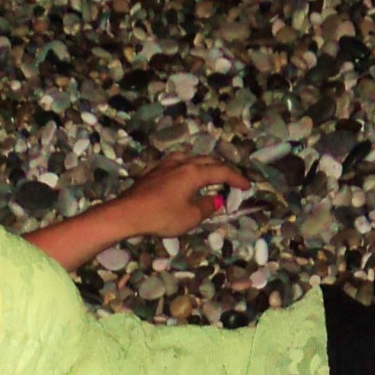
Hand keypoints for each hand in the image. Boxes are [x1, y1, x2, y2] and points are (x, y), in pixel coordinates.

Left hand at [113, 154, 251, 237]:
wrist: (127, 213)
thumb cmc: (161, 216)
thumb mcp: (190, 217)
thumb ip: (207, 207)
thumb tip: (216, 200)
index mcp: (194, 172)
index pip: (222, 171)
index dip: (237, 178)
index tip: (248, 185)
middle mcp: (181, 163)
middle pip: (207, 161)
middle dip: (222, 170)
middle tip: (231, 181)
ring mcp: (165, 164)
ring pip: (191, 158)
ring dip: (204, 165)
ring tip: (209, 175)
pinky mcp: (153, 171)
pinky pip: (177, 163)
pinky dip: (188, 168)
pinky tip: (185, 176)